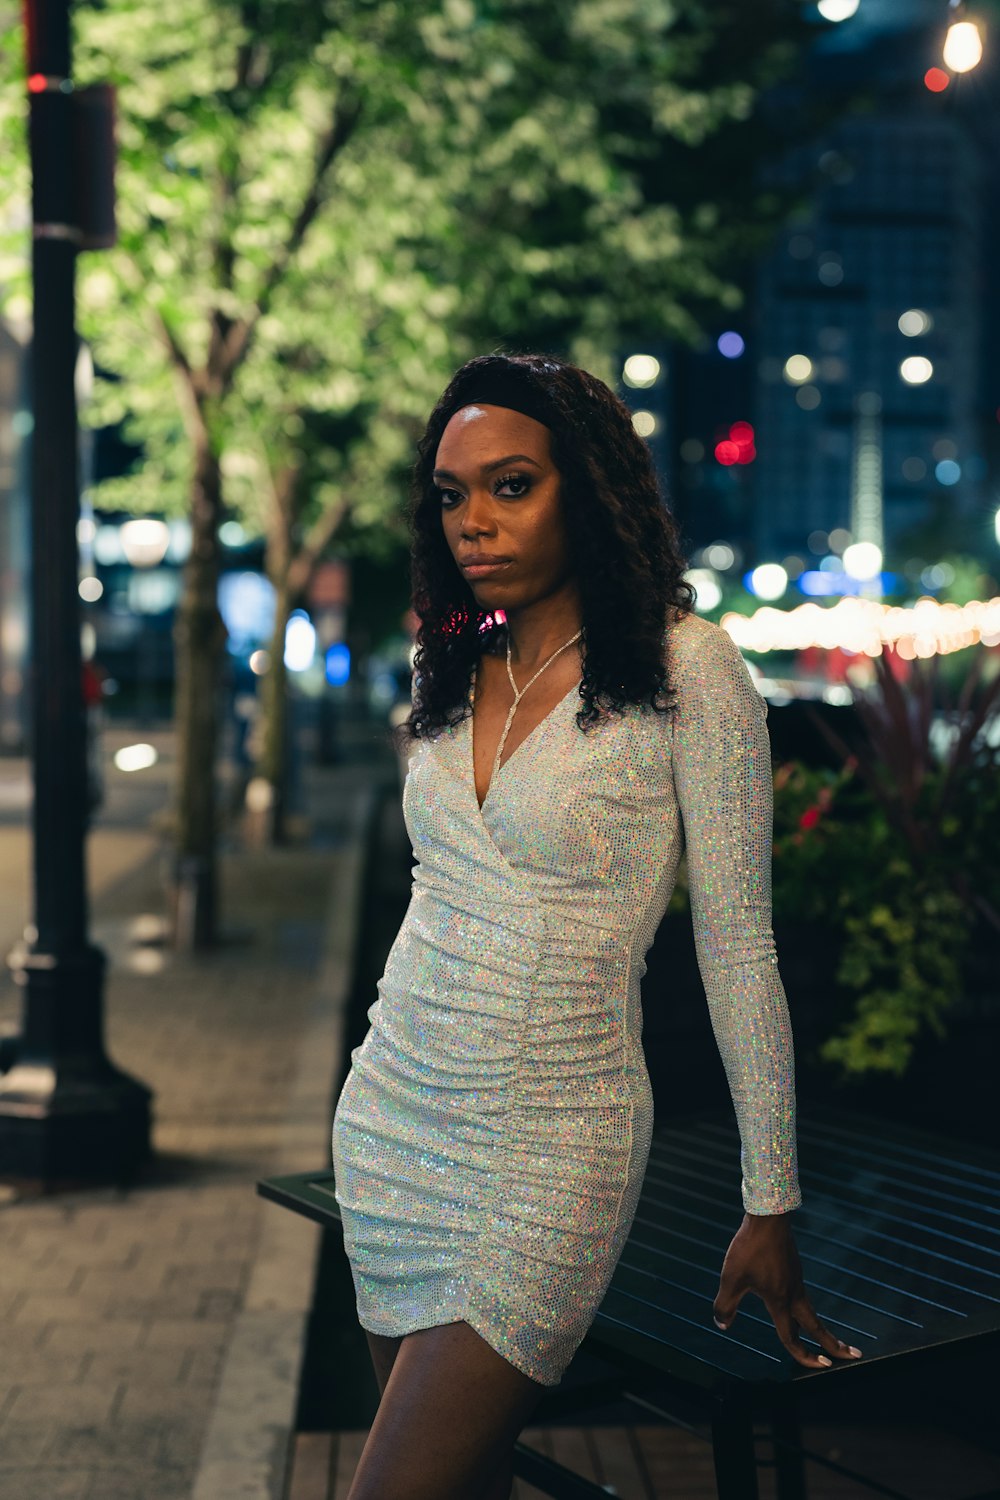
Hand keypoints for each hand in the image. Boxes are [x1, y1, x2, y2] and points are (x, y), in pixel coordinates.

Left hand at [712, 1212, 861, 1369]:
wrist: (768, 1217)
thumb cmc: (749, 1248)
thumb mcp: (731, 1278)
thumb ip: (725, 1304)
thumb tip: (722, 1324)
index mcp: (780, 1301)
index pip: (792, 1337)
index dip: (804, 1356)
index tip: (822, 1367)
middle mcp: (793, 1293)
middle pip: (816, 1325)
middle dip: (833, 1344)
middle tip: (851, 1356)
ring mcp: (796, 1279)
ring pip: (810, 1311)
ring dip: (820, 1328)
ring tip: (828, 1339)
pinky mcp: (793, 1268)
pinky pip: (801, 1295)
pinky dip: (806, 1311)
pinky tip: (797, 1308)